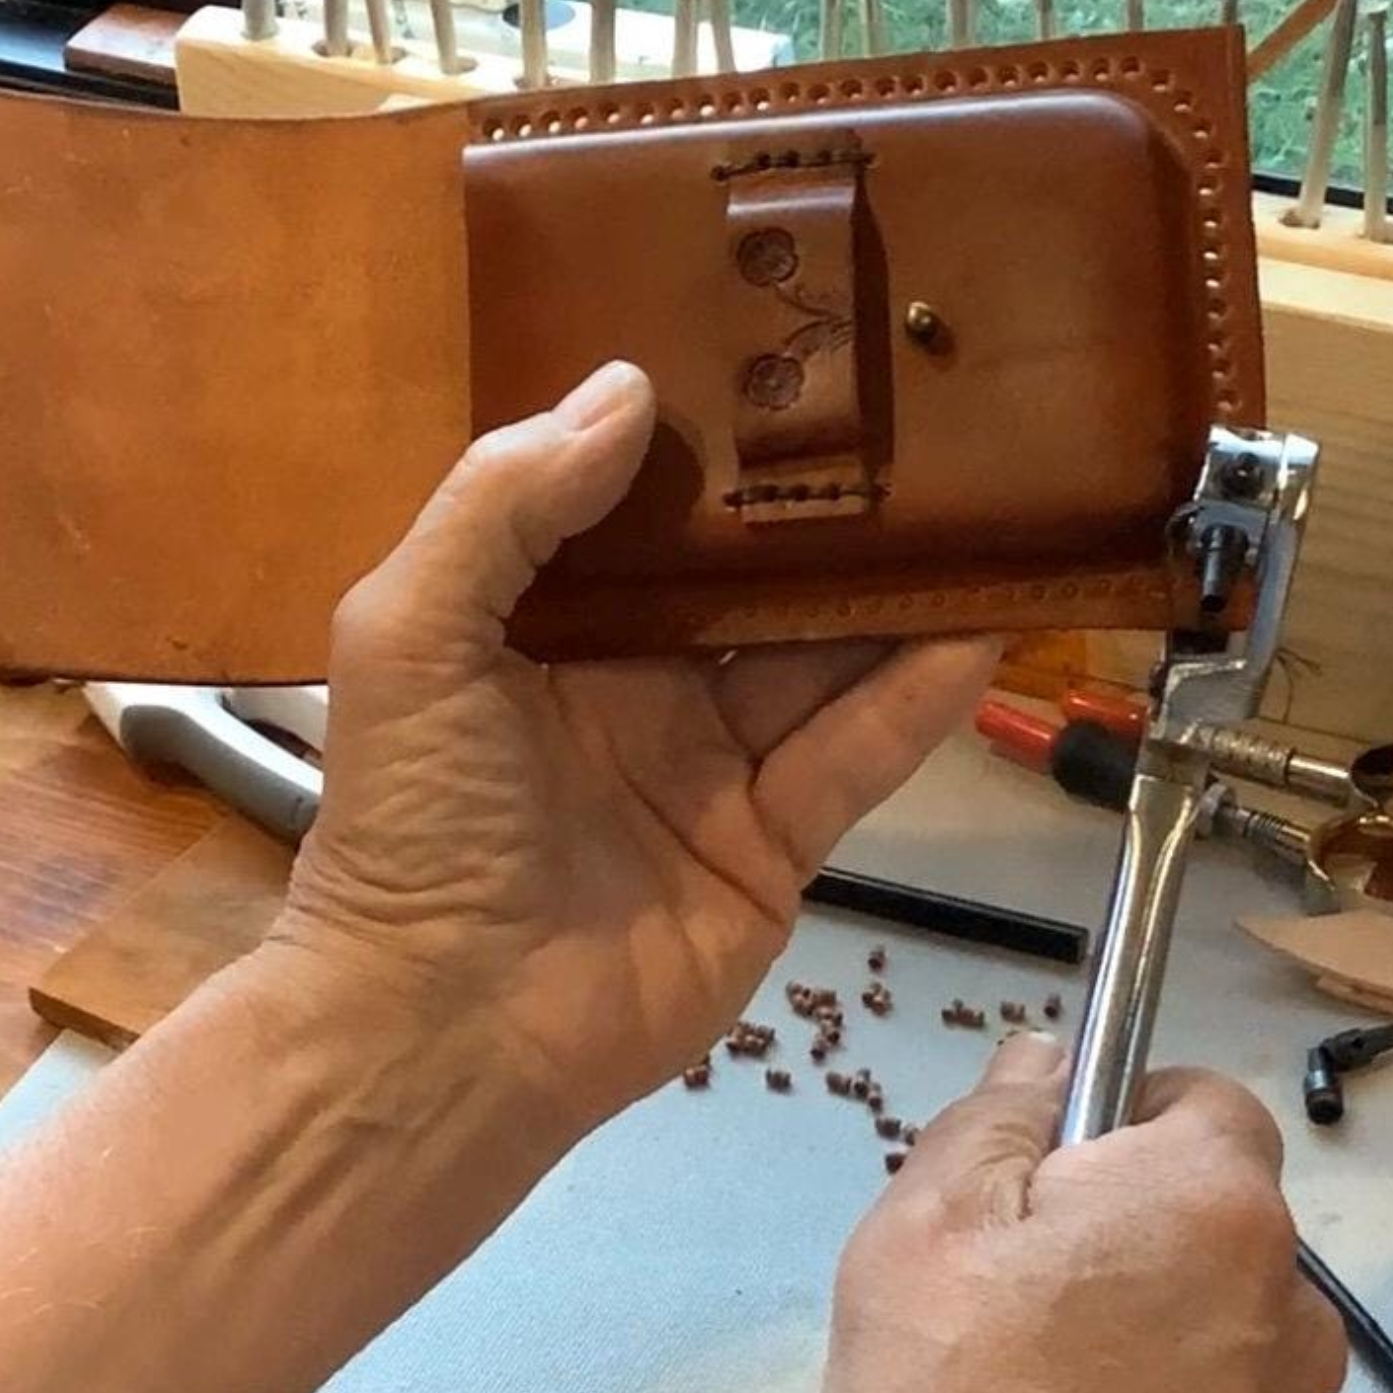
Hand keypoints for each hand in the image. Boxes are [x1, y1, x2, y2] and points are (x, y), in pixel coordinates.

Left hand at [267, 361, 997, 1137]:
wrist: (443, 1031)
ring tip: (976, 503)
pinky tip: (979, 623)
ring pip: (818, 660)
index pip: (639, 517)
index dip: (703, 448)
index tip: (782, 361)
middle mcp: (636, 688)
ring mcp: (711, 769)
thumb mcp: (414, 632)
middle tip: (911, 420)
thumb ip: (502, 504)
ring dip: (890, 591)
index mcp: (543, 629)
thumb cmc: (412, 821)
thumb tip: (627, 386)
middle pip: (747, 584)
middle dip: (817, 514)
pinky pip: (854, 758)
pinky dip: (915, 697)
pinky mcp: (774, 848)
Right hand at [819, 1035, 1344, 1392]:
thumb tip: (1045, 1058)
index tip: (1038, 1171)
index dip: (1117, 1113)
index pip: (1201, 1096)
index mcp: (1210, 1202)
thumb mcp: (923, 1232)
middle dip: (1118, 1230)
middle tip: (1006, 1290)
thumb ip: (991, 1123)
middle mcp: (1289, 1301)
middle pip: (1204, 1217)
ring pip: (1212, 1326)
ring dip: (1145, 1333)